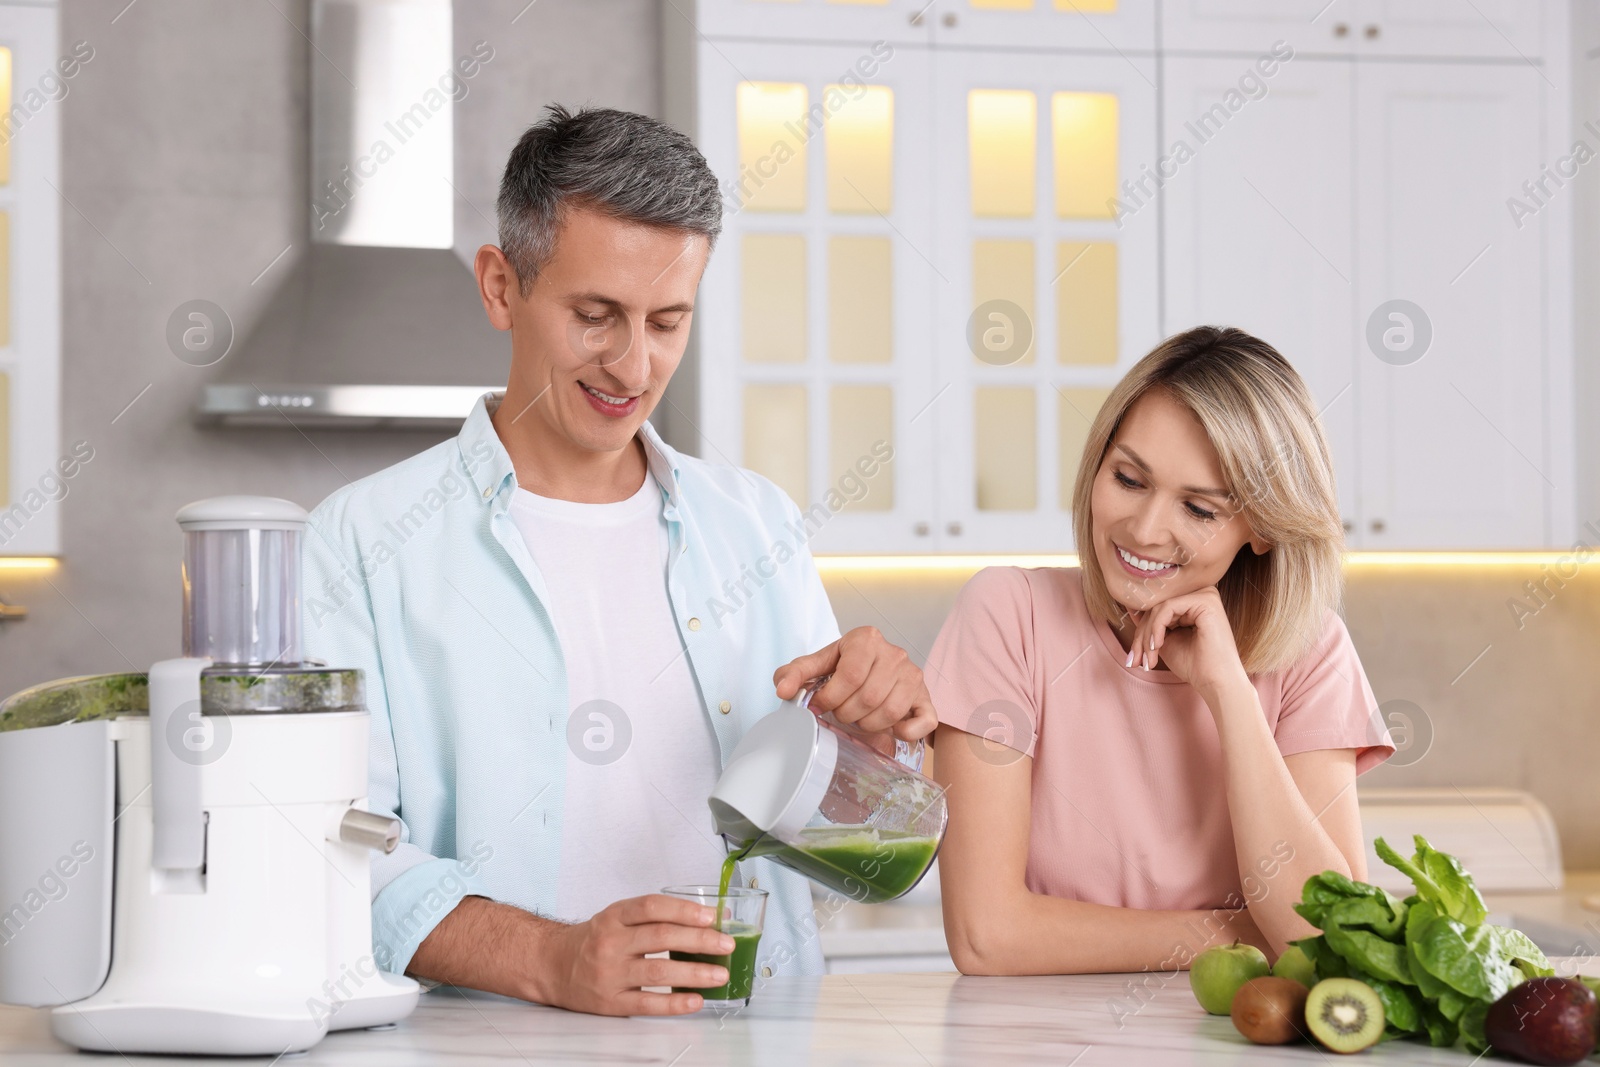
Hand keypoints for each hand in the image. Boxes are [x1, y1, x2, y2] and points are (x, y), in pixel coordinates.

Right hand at [537, 895, 734, 1015]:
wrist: (553, 966)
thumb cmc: (594, 940)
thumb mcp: (617, 918)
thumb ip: (654, 918)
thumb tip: (705, 921)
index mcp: (614, 917)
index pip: (652, 907)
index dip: (684, 910)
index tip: (711, 916)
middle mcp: (611, 942)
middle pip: (661, 937)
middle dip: (699, 940)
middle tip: (725, 944)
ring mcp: (610, 973)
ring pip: (658, 972)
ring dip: (695, 973)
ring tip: (720, 974)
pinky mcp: (610, 1002)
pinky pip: (648, 1003)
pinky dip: (675, 1003)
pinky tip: (695, 1000)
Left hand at [773, 626, 936, 741]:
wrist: (871, 671)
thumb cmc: (842, 668)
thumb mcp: (816, 666)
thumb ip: (794, 674)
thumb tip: (783, 691)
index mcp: (867, 638)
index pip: (851, 675)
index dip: (832, 697)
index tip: (822, 704)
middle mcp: (895, 653)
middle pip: (869, 696)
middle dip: (847, 713)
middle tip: (840, 712)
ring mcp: (914, 675)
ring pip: (891, 712)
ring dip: (868, 724)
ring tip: (858, 717)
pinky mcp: (926, 698)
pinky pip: (924, 721)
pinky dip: (905, 732)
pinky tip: (890, 729)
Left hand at [1126, 587, 1249, 703]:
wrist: (1216, 683)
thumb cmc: (1194, 666)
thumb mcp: (1163, 641)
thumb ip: (1150, 624)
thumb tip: (1129, 606)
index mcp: (1193, 603)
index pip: (1157, 609)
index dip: (1141, 632)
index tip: (1133, 658)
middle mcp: (1201, 593)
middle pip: (1157, 607)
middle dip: (1141, 636)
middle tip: (1136, 661)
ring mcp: (1205, 594)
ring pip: (1159, 608)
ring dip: (1147, 636)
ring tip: (1148, 659)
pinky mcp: (1205, 600)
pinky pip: (1167, 608)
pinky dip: (1156, 628)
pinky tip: (1157, 646)